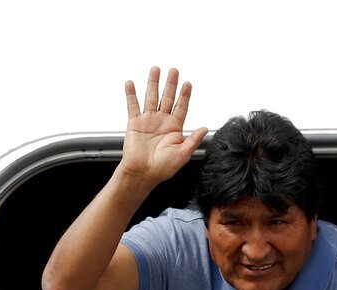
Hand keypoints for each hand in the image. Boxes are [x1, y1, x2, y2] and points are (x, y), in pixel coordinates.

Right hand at [120, 66, 208, 187]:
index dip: (185, 95)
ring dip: (153, 83)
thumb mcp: (183, 154)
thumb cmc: (163, 168)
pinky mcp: (134, 123)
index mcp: (174, 128)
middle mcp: (162, 122)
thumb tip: (205, 128)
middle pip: (167, 97)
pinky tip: (131, 83)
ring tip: (155, 69)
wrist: (143, 173)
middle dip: (171, 84)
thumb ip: (193, 140)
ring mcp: (148, 120)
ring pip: (151, 97)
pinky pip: (132, 105)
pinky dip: (131, 94)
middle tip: (174, 70)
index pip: (181, 107)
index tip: (188, 84)